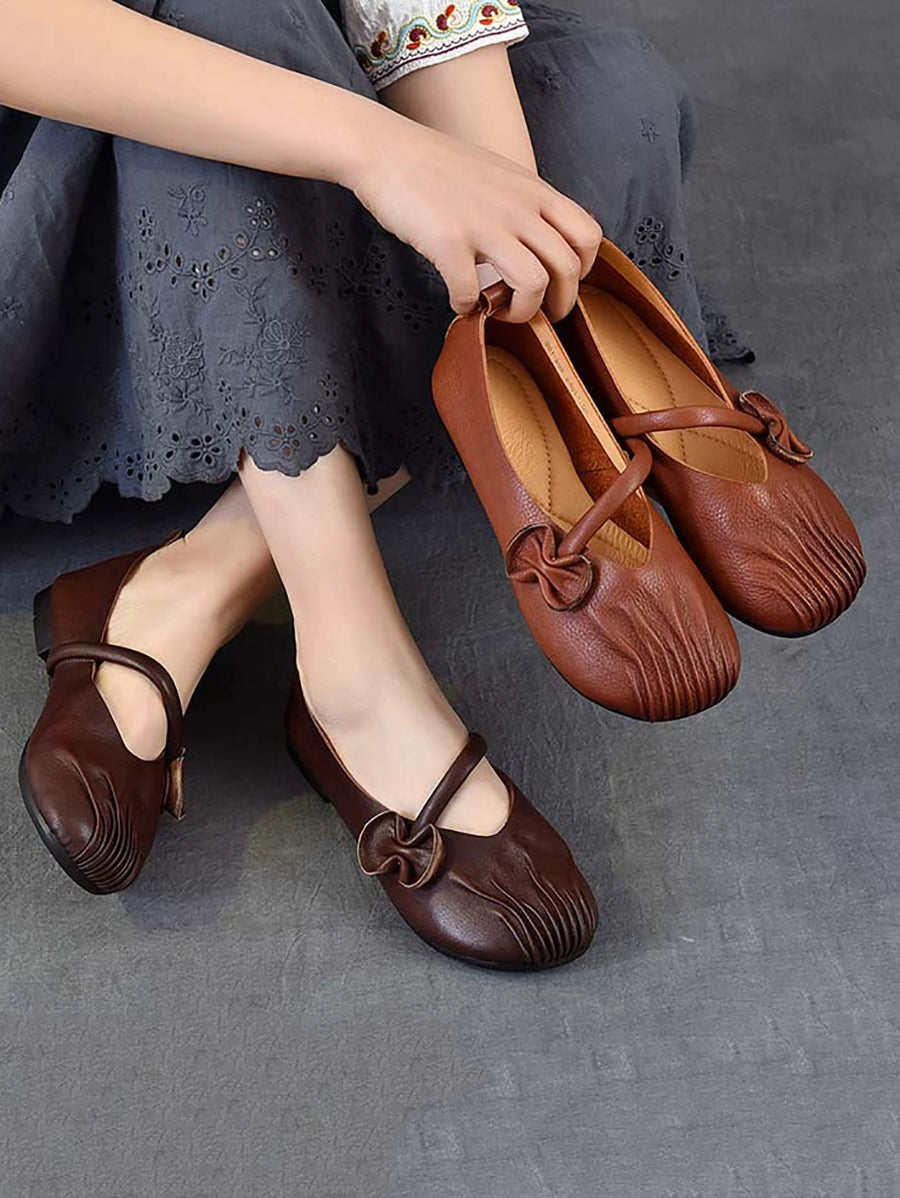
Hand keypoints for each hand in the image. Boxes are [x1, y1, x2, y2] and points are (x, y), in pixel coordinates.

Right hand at [350, 120, 601, 322]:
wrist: (386, 150)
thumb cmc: (438, 167)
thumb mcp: (499, 176)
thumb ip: (524, 207)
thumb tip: (537, 246)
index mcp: (533, 192)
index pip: (588, 236)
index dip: (582, 271)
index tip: (558, 284)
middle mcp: (517, 207)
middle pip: (568, 269)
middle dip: (557, 305)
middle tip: (533, 314)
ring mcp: (484, 224)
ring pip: (533, 283)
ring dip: (519, 313)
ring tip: (498, 313)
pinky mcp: (448, 241)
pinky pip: (471, 291)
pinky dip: (466, 307)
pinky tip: (458, 302)